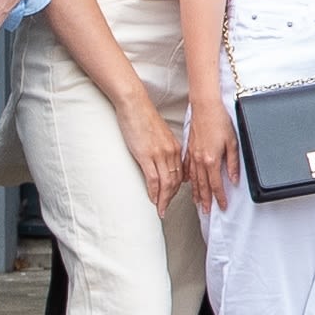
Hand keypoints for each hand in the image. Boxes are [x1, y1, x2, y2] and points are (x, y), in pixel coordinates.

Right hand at [119, 93, 185, 213]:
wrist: (134, 104)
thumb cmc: (143, 117)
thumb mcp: (159, 135)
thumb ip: (163, 149)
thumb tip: (161, 162)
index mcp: (175, 147)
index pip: (180, 174)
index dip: (177, 189)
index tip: (172, 197)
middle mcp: (170, 152)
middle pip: (175, 181)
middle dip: (171, 197)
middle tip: (165, 208)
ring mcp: (159, 154)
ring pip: (166, 184)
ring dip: (164, 200)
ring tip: (160, 210)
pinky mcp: (146, 155)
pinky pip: (154, 179)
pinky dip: (154, 193)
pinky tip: (152, 200)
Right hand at [185, 82, 238, 215]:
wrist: (205, 107)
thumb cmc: (219, 121)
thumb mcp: (232, 143)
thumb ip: (233, 164)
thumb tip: (233, 179)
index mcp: (211, 160)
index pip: (216, 185)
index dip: (219, 197)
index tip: (222, 206)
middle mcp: (200, 160)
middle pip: (203, 185)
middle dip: (205, 200)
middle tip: (206, 210)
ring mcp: (192, 155)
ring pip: (193, 179)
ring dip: (196, 192)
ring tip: (197, 201)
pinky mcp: (189, 149)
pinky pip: (186, 168)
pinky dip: (188, 178)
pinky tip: (187, 183)